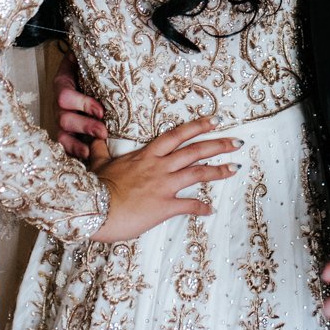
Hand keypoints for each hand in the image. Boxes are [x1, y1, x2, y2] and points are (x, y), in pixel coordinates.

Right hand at [54, 52, 107, 159]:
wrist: (87, 78)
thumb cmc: (90, 71)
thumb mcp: (88, 61)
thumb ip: (89, 54)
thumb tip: (93, 39)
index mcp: (63, 84)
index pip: (65, 95)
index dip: (82, 104)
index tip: (101, 110)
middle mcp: (59, 104)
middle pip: (64, 118)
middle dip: (85, 125)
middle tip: (104, 131)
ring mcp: (61, 120)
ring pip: (63, 133)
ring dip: (80, 141)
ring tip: (97, 145)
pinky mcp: (66, 134)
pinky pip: (64, 145)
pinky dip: (74, 151)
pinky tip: (87, 155)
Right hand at [90, 116, 240, 241]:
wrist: (92, 208)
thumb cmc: (95, 187)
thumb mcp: (99, 163)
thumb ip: (101, 150)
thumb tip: (96, 137)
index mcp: (146, 155)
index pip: (177, 135)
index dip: (198, 126)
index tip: (215, 120)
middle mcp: (159, 166)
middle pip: (195, 150)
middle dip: (218, 144)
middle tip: (237, 141)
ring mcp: (163, 186)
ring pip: (197, 173)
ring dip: (218, 170)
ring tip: (234, 168)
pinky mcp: (163, 207)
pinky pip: (188, 205)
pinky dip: (201, 207)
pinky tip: (211, 209)